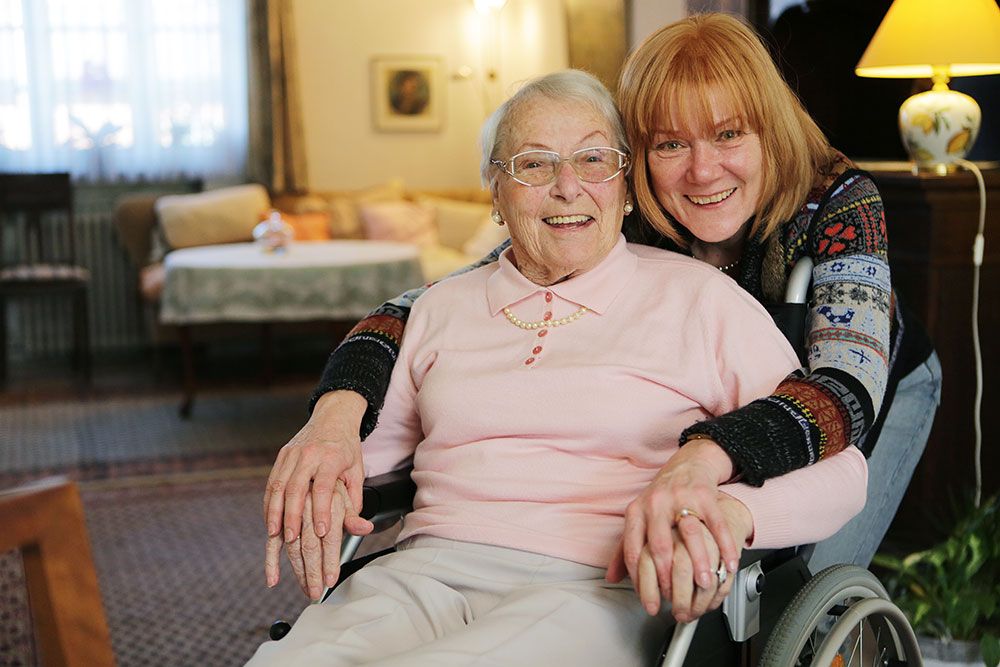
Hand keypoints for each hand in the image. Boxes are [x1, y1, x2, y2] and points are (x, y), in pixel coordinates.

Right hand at [263, 390, 369, 545]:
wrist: (333, 417)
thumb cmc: (346, 447)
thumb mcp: (357, 471)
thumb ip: (356, 501)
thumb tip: (361, 528)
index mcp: (331, 457)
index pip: (324, 488)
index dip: (321, 511)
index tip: (321, 532)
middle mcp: (310, 454)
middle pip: (296, 488)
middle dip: (292, 516)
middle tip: (291, 538)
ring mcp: (293, 453)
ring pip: (278, 485)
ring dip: (274, 511)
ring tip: (274, 533)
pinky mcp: (282, 455)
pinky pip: (272, 481)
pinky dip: (269, 502)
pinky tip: (270, 518)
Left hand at [613, 439, 738, 601]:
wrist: (687, 465)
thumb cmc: (661, 498)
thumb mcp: (638, 518)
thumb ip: (623, 549)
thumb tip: (611, 578)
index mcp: (636, 512)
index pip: (633, 550)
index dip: (641, 580)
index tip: (650, 601)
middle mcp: (656, 504)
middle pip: (660, 544)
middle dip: (668, 576)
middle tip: (676, 599)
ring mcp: (681, 498)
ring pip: (690, 534)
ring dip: (699, 562)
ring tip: (704, 583)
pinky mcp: (705, 495)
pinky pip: (716, 524)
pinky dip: (725, 546)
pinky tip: (729, 564)